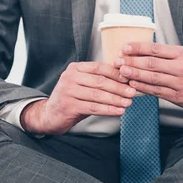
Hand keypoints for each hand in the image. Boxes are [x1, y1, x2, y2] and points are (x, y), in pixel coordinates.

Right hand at [20, 62, 135, 134]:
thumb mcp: (83, 85)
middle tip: (133, 92)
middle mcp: (70, 77)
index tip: (130, 78)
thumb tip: (125, 80)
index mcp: (75, 68)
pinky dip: (108, 109)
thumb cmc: (71, 99)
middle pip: (100, 81)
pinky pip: (93, 107)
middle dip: (119, 87)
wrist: (49, 115)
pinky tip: (119, 111)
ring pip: (98, 95)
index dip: (116, 73)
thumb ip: (98, 81)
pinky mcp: (68, 105)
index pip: (99, 67)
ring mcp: (68, 91)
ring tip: (128, 102)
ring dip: (116, 99)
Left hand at [114, 43, 182, 109]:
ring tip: (122, 72)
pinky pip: (157, 92)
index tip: (125, 47)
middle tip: (117, 61)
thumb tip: (143, 51)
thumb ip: (167, 53)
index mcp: (181, 54)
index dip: (138, 48)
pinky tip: (133, 85)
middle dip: (132, 63)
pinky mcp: (178, 97)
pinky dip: (144, 88)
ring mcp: (179, 83)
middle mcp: (180, 68)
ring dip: (135, 76)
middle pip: (151, 64)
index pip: (155, 49)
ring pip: (153, 79)